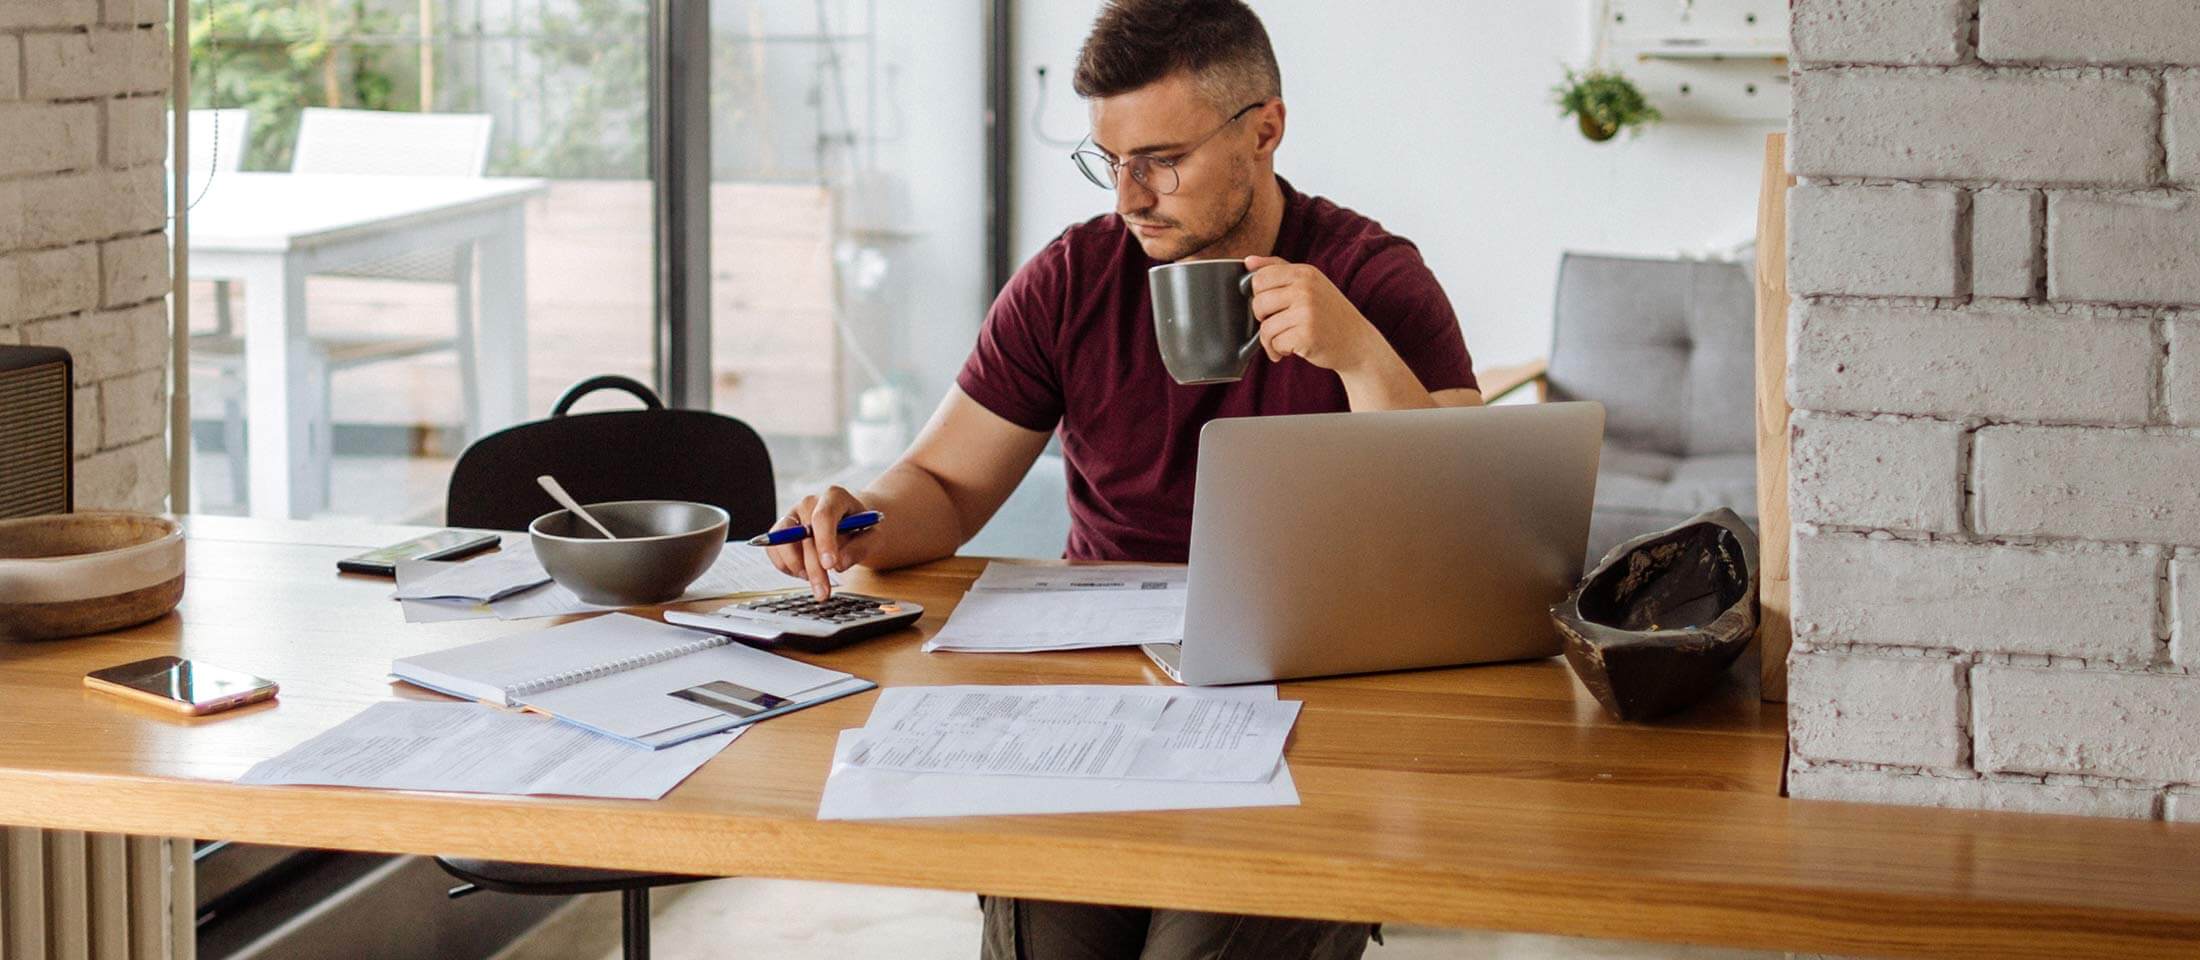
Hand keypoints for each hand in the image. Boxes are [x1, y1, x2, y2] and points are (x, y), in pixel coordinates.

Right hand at [764, 485, 872, 599]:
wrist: (853, 526)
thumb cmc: (863, 530)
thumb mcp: (873, 538)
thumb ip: (861, 548)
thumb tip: (839, 564)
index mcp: (834, 497)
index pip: (823, 517)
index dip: (824, 541)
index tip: (830, 565)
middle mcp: (809, 503)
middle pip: (803, 534)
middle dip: (813, 568)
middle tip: (823, 592)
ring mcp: (793, 516)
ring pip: (781, 541)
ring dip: (795, 567)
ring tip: (815, 581)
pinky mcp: (781, 531)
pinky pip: (773, 550)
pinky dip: (785, 567)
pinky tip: (805, 574)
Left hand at [1243, 255, 1385, 374]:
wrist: (1357, 342)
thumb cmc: (1329, 314)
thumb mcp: (1310, 284)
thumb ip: (1278, 269)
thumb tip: (1248, 262)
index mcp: (1304, 273)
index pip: (1259, 277)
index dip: (1259, 295)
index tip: (1272, 305)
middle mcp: (1305, 288)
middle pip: (1258, 302)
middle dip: (1263, 318)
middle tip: (1280, 324)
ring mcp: (1307, 311)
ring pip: (1265, 327)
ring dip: (1271, 340)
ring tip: (1286, 340)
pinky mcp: (1306, 334)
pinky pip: (1275, 344)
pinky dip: (1279, 351)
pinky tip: (1293, 350)